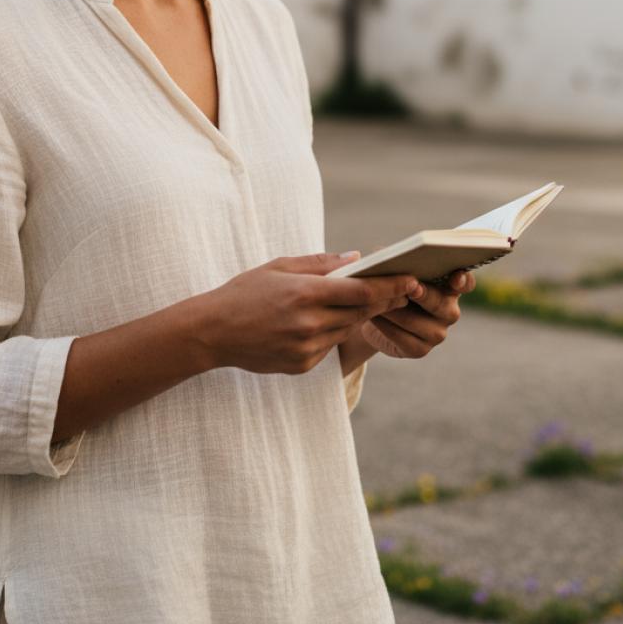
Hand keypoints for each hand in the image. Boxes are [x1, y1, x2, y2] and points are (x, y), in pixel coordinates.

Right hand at [199, 252, 420, 375]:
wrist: (213, 332)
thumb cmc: (245, 292)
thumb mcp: (279, 267)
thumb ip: (320, 264)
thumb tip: (355, 258)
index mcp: (305, 294)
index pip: (361, 292)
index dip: (389, 286)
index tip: (409, 279)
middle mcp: (309, 324)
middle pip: (361, 313)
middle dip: (385, 300)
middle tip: (405, 289)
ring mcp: (306, 348)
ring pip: (347, 330)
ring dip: (362, 316)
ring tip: (379, 302)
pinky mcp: (303, 365)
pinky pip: (329, 345)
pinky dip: (335, 332)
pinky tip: (332, 321)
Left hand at [358, 269, 476, 358]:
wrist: (372, 316)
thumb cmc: (388, 285)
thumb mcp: (391, 270)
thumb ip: (394, 261)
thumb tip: (381, 253)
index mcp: (447, 285)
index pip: (465, 283)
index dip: (463, 280)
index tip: (456, 277)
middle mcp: (448, 310)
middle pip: (441, 304)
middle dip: (424, 295)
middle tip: (411, 287)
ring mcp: (437, 332)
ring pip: (418, 322)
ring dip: (396, 311)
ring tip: (378, 300)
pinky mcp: (420, 349)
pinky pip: (404, 339)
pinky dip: (387, 326)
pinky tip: (374, 316)